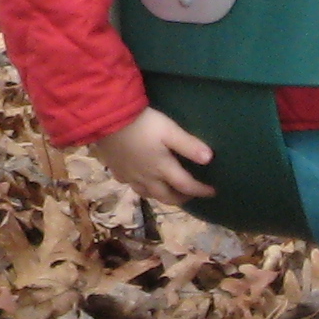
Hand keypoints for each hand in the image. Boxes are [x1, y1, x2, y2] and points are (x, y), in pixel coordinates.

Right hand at [89, 108, 215, 205]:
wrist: (106, 120)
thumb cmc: (141, 124)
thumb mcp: (169, 130)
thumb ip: (188, 145)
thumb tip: (210, 159)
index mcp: (162, 168)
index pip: (186, 185)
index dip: (201, 190)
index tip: (213, 191)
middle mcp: (146, 177)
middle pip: (166, 197)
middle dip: (180, 199)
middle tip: (189, 196)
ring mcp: (129, 175)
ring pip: (147, 194)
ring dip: (160, 195)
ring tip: (166, 191)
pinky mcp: (116, 169)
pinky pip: (129, 184)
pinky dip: (138, 185)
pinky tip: (138, 178)